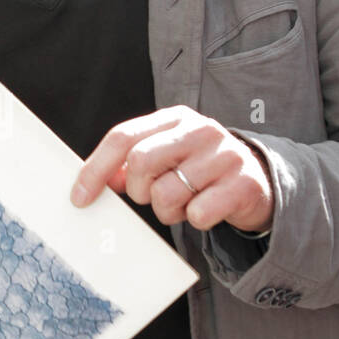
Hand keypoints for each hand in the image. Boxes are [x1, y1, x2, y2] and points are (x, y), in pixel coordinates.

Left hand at [69, 105, 274, 233]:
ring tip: (186, 203)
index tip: (79, 198)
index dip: (96, 169)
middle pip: (141, 162)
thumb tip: (97, 180)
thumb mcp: (168, 157)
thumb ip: (133, 163)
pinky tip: (208, 209)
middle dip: (140, 191)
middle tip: (154, 198)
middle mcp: (201, 130)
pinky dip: (196, 220)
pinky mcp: (243, 184)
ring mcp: (224, 155)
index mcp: (175, 118)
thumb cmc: (201, 171)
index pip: (123, 137)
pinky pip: (198, 213)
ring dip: (169, 211)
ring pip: (167, 193)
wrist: (259, 183)